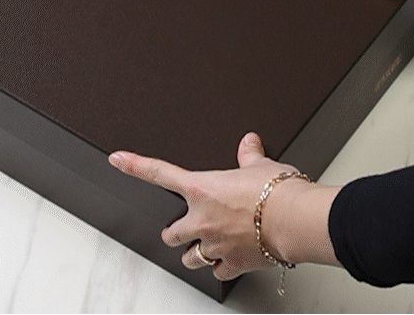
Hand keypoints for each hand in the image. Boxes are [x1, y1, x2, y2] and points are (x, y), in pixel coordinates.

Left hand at [108, 132, 336, 280]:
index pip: (159, 173)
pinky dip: (221, 267)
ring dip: (195, 253)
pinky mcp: (232, 264)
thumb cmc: (278, 192)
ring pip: (189, 258)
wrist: (295, 220)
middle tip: (183, 229)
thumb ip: (249, 155)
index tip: (118, 159)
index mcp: (202, 189)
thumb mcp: (261, 166)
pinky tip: (229, 261)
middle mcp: (202, 219)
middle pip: (171, 233)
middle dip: (175, 232)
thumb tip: (249, 142)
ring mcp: (215, 245)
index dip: (135, 165)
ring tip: (205, 248)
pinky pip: (217, 272)